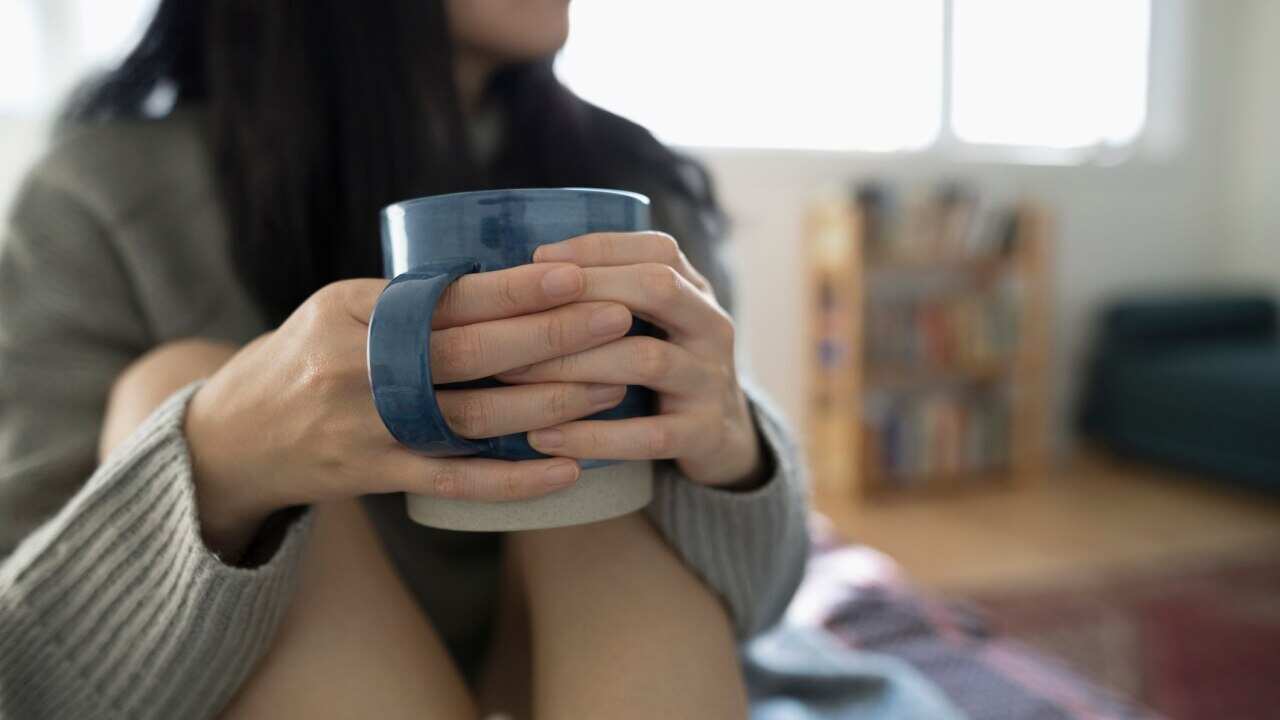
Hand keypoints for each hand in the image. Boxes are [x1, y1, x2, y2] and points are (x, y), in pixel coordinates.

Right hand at [185, 263, 633, 556]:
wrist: (235, 436)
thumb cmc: (309, 356)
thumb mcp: (342, 308)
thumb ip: (412, 300)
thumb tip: (511, 280)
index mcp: (353, 311)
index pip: (447, 296)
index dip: (515, 288)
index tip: (577, 276)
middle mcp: (357, 367)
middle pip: (470, 353)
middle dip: (552, 336)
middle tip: (618, 321)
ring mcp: (367, 428)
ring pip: (473, 418)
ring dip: (549, 405)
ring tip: (611, 388)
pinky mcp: (376, 476)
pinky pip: (456, 482)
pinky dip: (514, 480)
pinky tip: (567, 470)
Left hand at [499, 232, 763, 487]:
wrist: (721, 435)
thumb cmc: (663, 366)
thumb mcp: (653, 321)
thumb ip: (610, 293)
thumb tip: (527, 272)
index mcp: (695, 290)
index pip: (656, 249)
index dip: (597, 249)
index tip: (536, 259)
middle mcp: (711, 327)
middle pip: (658, 288)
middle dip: (585, 293)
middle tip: (519, 316)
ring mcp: (711, 380)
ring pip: (646, 360)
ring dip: (574, 364)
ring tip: (513, 374)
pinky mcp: (703, 433)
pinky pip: (647, 435)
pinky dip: (592, 437)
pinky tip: (543, 437)